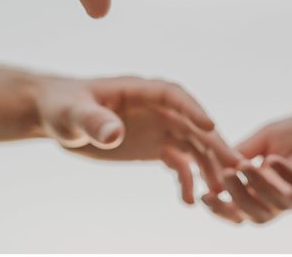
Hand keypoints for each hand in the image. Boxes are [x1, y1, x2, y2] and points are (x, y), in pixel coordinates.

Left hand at [33, 75, 240, 204]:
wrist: (58, 117)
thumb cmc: (62, 106)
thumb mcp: (73, 114)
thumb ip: (94, 121)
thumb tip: (114, 134)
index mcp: (140, 90)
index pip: (174, 96)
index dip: (193, 109)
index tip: (210, 126)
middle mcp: (156, 107)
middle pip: (192, 123)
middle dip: (213, 143)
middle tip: (234, 166)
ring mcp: (159, 126)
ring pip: (192, 144)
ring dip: (207, 165)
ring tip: (219, 190)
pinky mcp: (155, 145)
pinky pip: (178, 161)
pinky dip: (187, 179)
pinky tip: (190, 200)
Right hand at [201, 104, 291, 223]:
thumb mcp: (266, 140)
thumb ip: (242, 152)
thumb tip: (212, 165)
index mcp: (271, 191)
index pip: (243, 210)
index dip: (223, 209)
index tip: (203, 195)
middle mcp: (287, 198)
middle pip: (257, 215)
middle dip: (237, 199)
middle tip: (224, 177)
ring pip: (278, 204)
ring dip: (258, 187)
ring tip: (242, 167)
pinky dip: (286, 177)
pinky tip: (272, 161)